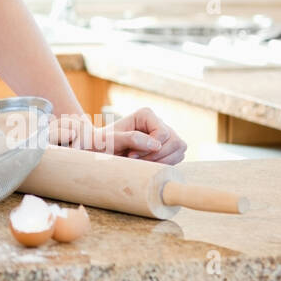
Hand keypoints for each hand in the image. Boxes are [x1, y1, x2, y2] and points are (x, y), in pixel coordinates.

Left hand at [50, 108, 185, 163]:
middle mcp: (158, 122)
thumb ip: (130, 139)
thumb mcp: (110, 141)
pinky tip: (147, 165)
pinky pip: (178, 158)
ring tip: (140, 163)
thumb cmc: (101, 144)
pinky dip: (165, 165)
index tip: (132, 155)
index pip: (164, 133)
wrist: (99, 151)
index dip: (151, 148)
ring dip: (162, 162)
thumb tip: (155, 144)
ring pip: (180, 150)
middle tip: (137, 161)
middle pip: (176, 142)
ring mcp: (165, 135)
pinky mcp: (167, 148)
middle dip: (158, 156)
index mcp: (146, 114)